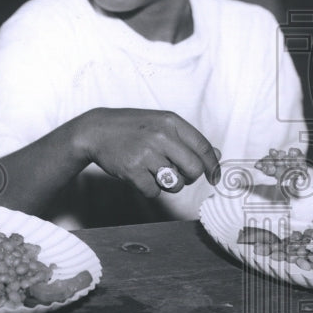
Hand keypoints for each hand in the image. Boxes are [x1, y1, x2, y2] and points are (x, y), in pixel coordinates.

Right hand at [76, 108, 220, 196]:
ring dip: (168, 184)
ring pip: (175, 183)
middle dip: (189, 178)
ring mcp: (145, 153)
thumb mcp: (160, 124)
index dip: (212, 166)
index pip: (203, 147)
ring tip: (154, 172)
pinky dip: (149, 189)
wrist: (95, 130)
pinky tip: (139, 176)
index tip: (214, 177)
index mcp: (171, 122)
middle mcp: (161, 136)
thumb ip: (187, 139)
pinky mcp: (132, 170)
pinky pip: (154, 191)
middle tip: (178, 175)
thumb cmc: (131, 128)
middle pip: (193, 169)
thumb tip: (216, 156)